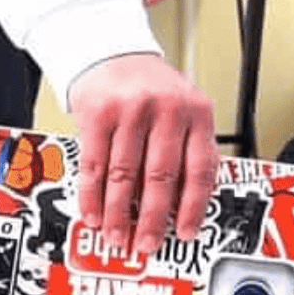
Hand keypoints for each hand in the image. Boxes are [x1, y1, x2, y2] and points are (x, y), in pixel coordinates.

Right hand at [68, 53, 218, 254]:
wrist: (113, 51)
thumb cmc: (150, 88)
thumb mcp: (183, 112)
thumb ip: (188, 151)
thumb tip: (183, 207)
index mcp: (197, 113)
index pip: (200, 170)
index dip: (192, 208)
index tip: (185, 233)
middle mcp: (167, 109)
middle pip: (160, 177)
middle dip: (152, 218)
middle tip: (146, 243)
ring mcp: (131, 110)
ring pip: (124, 175)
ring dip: (119, 214)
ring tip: (117, 235)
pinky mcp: (99, 114)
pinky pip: (95, 165)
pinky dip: (93, 195)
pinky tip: (94, 213)